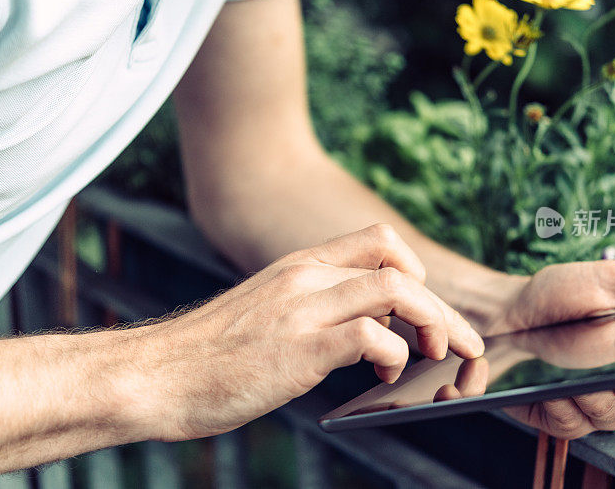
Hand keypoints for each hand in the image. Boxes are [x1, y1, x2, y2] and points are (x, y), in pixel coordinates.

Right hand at [129, 224, 484, 441]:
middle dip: (443, 307)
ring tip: (433, 354)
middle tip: (459, 342)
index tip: (424, 306)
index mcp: (298, 266)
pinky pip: (371, 336)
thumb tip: (360, 327)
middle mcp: (305, 278)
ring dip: (432, 324)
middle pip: (399, 267)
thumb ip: (310, 306)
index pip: (377, 240)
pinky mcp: (300, 349)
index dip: (415, 268)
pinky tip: (385, 374)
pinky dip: (395, 354)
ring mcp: (303, 310)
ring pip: (396, 292)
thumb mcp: (265, 310)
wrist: (154, 374)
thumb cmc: (208, 353)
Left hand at [498, 260, 614, 438]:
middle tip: (600, 360)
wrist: (503, 313)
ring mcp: (590, 397)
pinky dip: (556, 409)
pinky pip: (571, 428)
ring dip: (585, 396)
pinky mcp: (560, 413)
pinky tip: (546, 390)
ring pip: (609, 419)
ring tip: (564, 374)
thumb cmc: (559, 294)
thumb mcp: (611, 282)